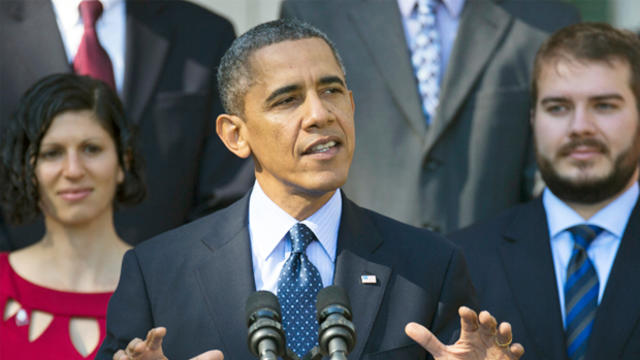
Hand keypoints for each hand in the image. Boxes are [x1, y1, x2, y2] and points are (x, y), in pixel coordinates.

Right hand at [113, 327, 223, 359]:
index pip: (154, 338)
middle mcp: (139, 357)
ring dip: (123, 355)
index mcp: (154, 351)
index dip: (156, 333)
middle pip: (136, 344)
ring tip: (127, 358)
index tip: (162, 330)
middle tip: (141, 347)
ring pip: (121, 355)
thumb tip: (220, 354)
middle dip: (137, 343)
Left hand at [405, 306, 523, 359]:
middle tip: (485, 317)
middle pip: (488, 322)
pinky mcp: (509, 358)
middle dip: (488, 318)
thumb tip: (407, 326)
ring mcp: (498, 347)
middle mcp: (485, 337)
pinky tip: (515, 348)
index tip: (463, 311)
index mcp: (470, 334)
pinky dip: (517, 348)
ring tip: (503, 328)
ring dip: (505, 329)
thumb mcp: (444, 356)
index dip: (468, 314)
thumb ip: (428, 341)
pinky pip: (517, 350)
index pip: (469, 319)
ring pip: (504, 333)